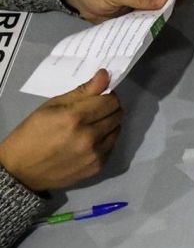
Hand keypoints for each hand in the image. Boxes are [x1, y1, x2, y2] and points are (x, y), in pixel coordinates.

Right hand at [0, 70, 122, 191]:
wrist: (21, 171)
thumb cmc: (32, 134)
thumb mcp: (51, 107)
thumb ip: (82, 92)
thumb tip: (105, 76)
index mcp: (75, 118)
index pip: (110, 100)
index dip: (106, 95)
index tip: (98, 96)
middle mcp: (89, 137)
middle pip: (117, 114)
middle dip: (108, 108)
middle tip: (93, 111)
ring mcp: (95, 154)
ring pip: (117, 129)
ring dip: (108, 124)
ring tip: (90, 126)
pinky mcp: (97, 167)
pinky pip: (111, 146)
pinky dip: (104, 140)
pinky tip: (88, 141)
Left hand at [59, 0, 183, 23]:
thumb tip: (165, 0)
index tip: (168, 8)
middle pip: (172, 0)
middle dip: (168, 11)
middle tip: (155, 21)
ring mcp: (145, 1)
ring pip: (162, 12)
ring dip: (157, 21)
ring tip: (146, 28)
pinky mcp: (138, 13)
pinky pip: (149, 20)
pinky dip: (148, 26)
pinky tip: (142, 32)